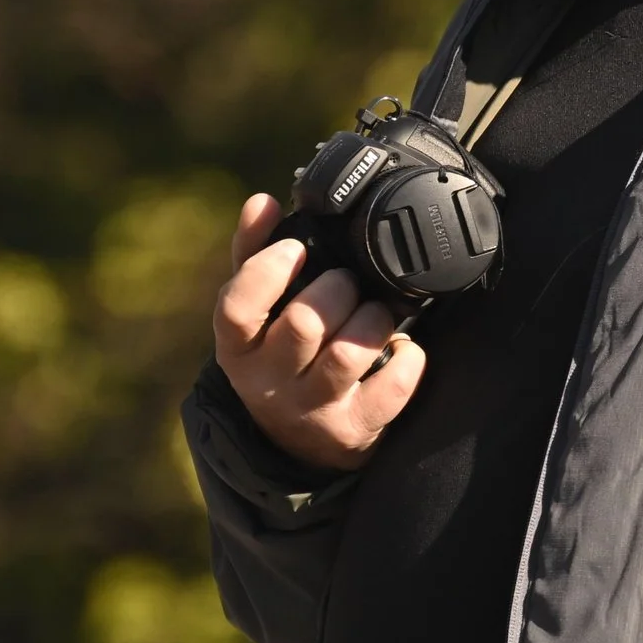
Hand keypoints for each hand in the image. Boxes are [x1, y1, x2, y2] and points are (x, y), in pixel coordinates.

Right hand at [212, 193, 426, 470]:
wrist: (301, 440)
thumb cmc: (279, 353)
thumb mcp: (257, 311)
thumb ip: (255, 253)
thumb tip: (262, 202)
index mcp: (237, 348)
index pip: (235, 309)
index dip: (266, 270)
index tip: (294, 247)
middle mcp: (269, 384)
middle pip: (303, 325)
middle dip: (336, 289)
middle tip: (348, 281)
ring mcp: (312, 411)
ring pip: (348, 354)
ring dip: (373, 320)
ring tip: (376, 311)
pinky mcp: (354, 430)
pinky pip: (391, 389)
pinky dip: (407, 359)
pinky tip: (402, 347)